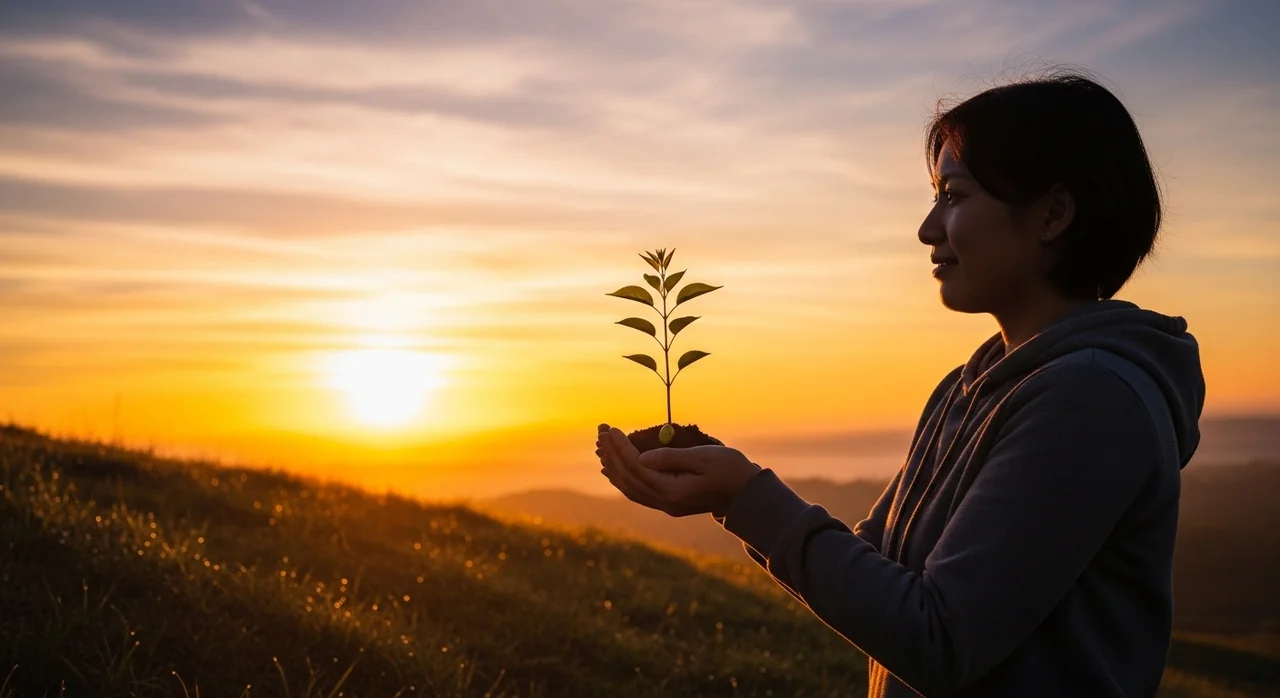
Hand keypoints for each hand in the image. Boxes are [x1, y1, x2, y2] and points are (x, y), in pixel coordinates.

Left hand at [595, 423, 761, 517]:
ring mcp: (666, 506)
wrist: (747, 493)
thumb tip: (640, 457)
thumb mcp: (703, 457)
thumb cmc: (729, 469)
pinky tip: (613, 470)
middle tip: (600, 431)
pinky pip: (638, 493)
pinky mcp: (669, 504)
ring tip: (601, 448)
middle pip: (629, 478)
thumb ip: (671, 458)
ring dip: (614, 467)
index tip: (610, 429)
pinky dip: (623, 479)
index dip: (620, 447)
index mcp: (673, 491)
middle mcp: (665, 502)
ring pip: (630, 488)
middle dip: (612, 453)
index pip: (637, 468)